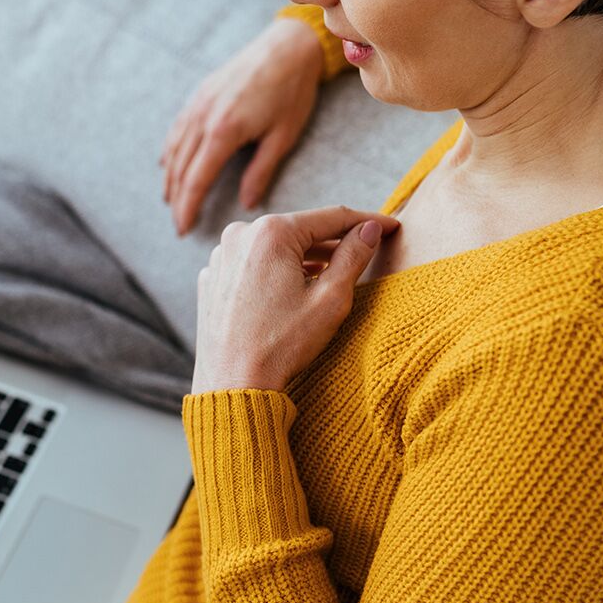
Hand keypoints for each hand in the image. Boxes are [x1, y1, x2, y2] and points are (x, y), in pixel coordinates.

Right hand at [161, 18, 323, 236]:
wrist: (287, 46)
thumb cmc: (292, 91)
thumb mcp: (282, 137)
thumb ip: (261, 172)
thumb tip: (247, 203)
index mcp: (224, 132)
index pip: (197, 180)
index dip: (188, 207)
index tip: (184, 228)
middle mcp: (203, 118)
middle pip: (180, 168)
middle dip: (177, 199)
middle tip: (178, 225)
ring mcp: (198, 104)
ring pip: (174, 149)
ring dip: (170, 178)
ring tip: (170, 200)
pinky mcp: (200, 94)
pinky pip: (178, 129)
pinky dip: (170, 150)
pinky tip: (169, 163)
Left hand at [191, 206, 400, 393]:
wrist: (233, 384)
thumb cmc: (281, 345)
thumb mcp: (330, 299)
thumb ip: (353, 256)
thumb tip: (371, 228)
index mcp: (270, 232)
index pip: (331, 217)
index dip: (366, 221)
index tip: (391, 225)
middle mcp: (239, 234)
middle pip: (300, 230)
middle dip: (333, 240)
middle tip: (364, 248)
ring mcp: (221, 256)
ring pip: (275, 247)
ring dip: (303, 257)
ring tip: (331, 272)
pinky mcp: (212, 277)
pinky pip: (251, 264)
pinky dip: (274, 271)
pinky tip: (291, 290)